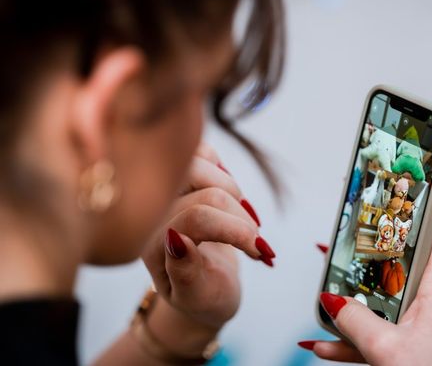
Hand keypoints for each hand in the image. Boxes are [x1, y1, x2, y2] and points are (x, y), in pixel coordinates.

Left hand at [141, 143, 274, 356]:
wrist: (204, 285)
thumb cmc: (203, 296)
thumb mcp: (197, 297)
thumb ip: (186, 274)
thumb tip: (178, 240)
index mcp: (152, 245)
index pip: (196, 218)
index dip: (236, 230)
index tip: (260, 251)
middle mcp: (154, 214)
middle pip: (207, 192)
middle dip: (239, 217)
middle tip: (254, 242)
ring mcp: (166, 190)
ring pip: (204, 164)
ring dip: (234, 191)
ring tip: (242, 220)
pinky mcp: (181, 177)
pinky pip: (204, 153)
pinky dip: (225, 171)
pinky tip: (231, 196)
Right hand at [301, 207, 431, 364]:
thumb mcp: (385, 351)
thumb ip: (353, 322)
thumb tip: (330, 300)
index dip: (427, 202)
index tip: (408, 184)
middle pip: (409, 261)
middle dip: (374, 255)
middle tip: (352, 240)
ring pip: (396, 297)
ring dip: (363, 301)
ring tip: (329, 301)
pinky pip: (396, 325)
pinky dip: (368, 331)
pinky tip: (330, 345)